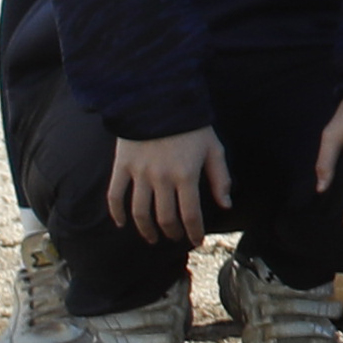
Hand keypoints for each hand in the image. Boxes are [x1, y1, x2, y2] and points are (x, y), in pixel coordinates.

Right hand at [108, 125, 227, 248]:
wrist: (159, 100)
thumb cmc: (191, 125)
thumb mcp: (214, 148)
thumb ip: (220, 178)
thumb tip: (226, 204)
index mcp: (186, 175)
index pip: (190, 214)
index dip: (194, 232)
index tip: (196, 241)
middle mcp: (161, 178)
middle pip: (164, 218)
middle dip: (172, 232)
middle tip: (176, 237)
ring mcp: (139, 174)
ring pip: (139, 212)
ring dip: (146, 230)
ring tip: (153, 238)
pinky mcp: (121, 166)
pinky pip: (115, 196)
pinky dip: (116, 213)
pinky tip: (121, 223)